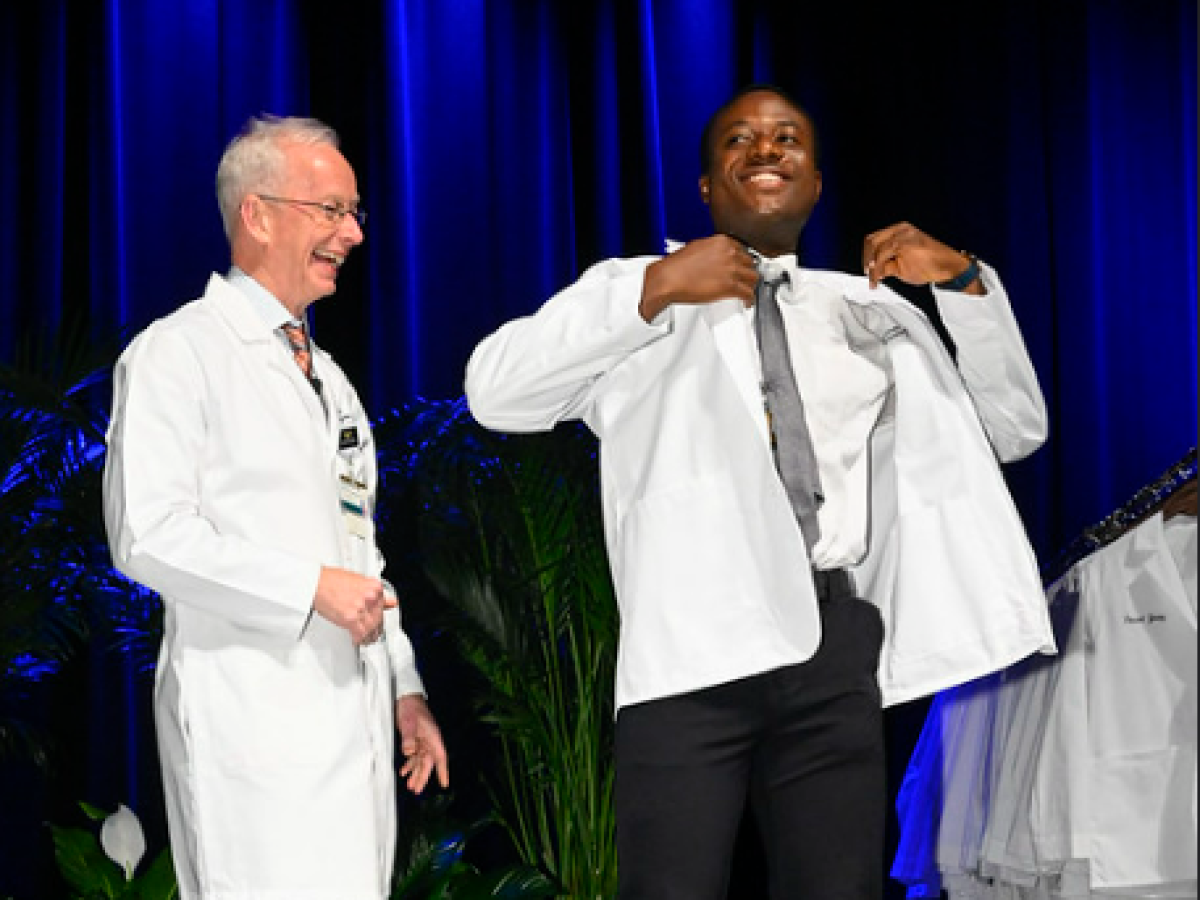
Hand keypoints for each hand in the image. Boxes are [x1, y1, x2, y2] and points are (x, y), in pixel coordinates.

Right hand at [312, 567, 397, 645]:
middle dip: (376, 627)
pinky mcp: (350, 618)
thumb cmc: (331, 580)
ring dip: (369, 636)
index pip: (383, 606)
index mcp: (374, 586)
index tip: (377, 619)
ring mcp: (361, 608)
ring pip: (371, 628)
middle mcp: (370, 597)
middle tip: (373, 632)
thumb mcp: (358, 581)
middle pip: (378, 618)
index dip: (379, 615)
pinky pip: (360, 634)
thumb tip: (390, 602)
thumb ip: (374, 593)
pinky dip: (359, 639)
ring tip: (366, 639)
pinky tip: (357, 640)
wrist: (315, 583)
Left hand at [396, 694, 448, 793]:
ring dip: (415, 772)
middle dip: (423, 777)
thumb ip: (408, 737)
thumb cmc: (410, 707)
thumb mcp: (409, 722)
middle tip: (416, 790)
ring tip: (409, 785)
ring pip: (420, 761)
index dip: (443, 771)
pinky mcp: (413, 739)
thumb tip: (409, 753)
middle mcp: (429, 740)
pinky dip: (409, 764)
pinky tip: (403, 771)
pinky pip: (413, 755)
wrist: (405, 696)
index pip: (440, 757)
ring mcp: (421, 740)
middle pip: (428, 762)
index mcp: (432, 736)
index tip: (444, 784)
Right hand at [639, 235, 759, 320]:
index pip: (742, 250)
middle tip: (743, 280)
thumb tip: (715, 258)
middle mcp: (729, 253)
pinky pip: (747, 293)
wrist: (668, 279)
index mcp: (722, 241)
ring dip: (750, 285)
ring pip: (752, 278)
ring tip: (745, 292)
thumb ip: (710, 250)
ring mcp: (731, 269)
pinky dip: (749, 299)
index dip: (742, 261)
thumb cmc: (676, 266)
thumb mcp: (696, 248)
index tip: (741, 267)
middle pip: (750, 263)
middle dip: (747, 272)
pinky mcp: (729, 285)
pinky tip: (746, 302)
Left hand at [862, 222, 981, 293]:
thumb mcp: (901, 267)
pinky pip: (883, 254)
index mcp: (899, 231)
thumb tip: (873, 270)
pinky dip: (878, 267)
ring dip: (872, 266)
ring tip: (875, 279)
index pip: (874, 239)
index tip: (867, 270)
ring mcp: (903, 234)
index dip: (867, 256)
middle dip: (866, 260)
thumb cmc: (929, 266)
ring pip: (876, 247)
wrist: (948, 268)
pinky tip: (879, 276)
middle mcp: (900, 229)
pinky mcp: (905, 242)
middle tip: (869, 275)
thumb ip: (886, 265)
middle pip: (871, 241)